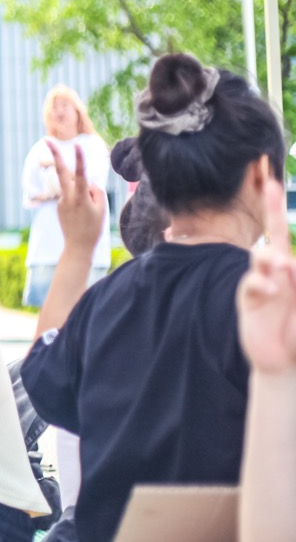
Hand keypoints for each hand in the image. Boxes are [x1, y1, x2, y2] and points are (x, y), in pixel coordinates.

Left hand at [48, 140, 105, 253]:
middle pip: (61, 172)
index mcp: (80, 198)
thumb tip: (87, 182)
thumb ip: (95, 191)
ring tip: (88, 214)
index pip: (80, 174)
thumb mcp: (101, 209)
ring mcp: (61, 201)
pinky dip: (80, 200)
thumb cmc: (94, 228)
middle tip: (46, 139)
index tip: (76, 145)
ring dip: (82, 191)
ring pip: (73, 187)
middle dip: (55, 155)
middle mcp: (67, 197)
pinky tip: (82, 215)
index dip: (79, 159)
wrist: (78, 246)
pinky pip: (72, 196)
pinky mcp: (59, 206)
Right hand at [239, 159, 295, 374]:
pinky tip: (271, 290)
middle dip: (272, 210)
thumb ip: (294, 279)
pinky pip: (251, 284)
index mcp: (292, 268)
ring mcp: (262, 282)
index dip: (276, 209)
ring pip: (261, 257)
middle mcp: (277, 270)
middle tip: (270, 185)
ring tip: (281, 267)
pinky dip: (261, 283)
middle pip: (273, 235)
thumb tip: (285, 260)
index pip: (283, 234)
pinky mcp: (249, 299)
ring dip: (270, 259)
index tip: (272, 182)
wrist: (285, 359)